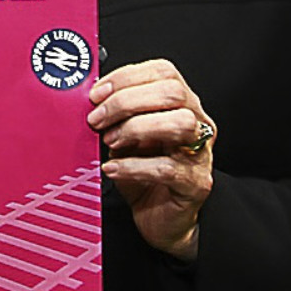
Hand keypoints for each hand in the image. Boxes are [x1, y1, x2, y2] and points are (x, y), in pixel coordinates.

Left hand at [90, 59, 214, 260]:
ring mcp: (200, 153)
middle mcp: (197, 123)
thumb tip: (90, 100)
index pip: (163, 71)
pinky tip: (113, 168)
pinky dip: (134, 166)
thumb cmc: (144, 174)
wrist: (161, 219)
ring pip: (179, 123)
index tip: (96, 93)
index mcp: (182, 103)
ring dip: (136, 129)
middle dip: (126, 101)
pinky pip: (168, 168)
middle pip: (172, 92)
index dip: (126, 77)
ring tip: (111, 142)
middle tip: (97, 119)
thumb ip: (117, 116)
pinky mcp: (195, 183)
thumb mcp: (127, 137)